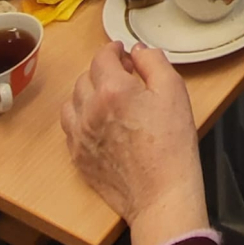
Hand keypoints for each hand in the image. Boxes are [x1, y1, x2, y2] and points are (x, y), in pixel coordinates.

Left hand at [63, 43, 207, 244]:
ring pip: (72, 101)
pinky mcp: (78, 157)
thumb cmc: (172, 144)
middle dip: (101, 70)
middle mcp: (89, 109)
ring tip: (106, 98)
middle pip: (85, 77)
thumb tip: (137, 51)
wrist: (161, 194)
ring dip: (87, 93)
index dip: (113, 50)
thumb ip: (153, 62)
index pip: (102, 57)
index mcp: (112, 90)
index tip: (122, 52)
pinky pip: (69, 127)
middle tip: (122, 75)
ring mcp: (80, 135)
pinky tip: (98, 122)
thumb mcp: (174, 91)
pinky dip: (80, 117)